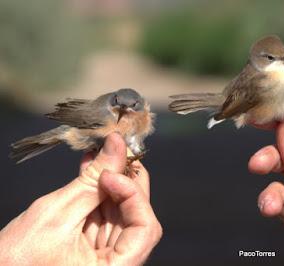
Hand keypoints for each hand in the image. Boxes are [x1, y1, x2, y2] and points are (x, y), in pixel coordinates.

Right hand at [0, 133, 161, 264]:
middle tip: (115, 152)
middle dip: (125, 180)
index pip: (146, 229)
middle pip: (136, 216)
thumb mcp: (58, 213)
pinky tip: (92, 170)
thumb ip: (92, 179)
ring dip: (111, 181)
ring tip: (99, 156)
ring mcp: (106, 255)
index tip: (112, 172)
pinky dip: (99, 192)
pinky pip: (105, 214)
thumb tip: (117, 144)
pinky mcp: (94, 246)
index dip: (134, 196)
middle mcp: (116, 264)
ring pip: (122, 211)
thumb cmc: (16, 260)